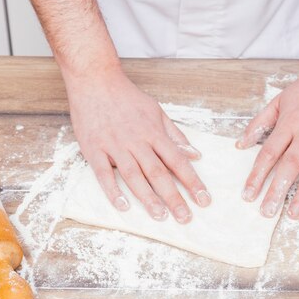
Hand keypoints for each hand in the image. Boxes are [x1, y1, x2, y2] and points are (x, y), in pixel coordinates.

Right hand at [66, 69, 210, 223]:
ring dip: (148, 198)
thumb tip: (195, 153)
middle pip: (159, 173)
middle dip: (174, 197)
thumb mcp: (156, 110)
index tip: (204, 199)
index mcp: (154, 133)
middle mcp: (137, 141)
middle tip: (186, 218)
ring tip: (160, 217)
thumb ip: (175, 134)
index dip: (192, 181)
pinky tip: (124, 206)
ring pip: (134, 176)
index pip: (178, 161)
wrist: (95, 80)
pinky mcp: (94, 149)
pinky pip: (104, 174)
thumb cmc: (126, 97)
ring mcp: (115, 146)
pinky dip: (113, 191)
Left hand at [236, 61, 298, 218]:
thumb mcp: (279, 100)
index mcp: (289, 122)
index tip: (248, 195)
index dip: (257, 175)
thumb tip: (239, 145)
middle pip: (290, 165)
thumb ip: (258, 123)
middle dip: (277, 190)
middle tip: (266, 212)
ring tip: (293, 215)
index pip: (269, 153)